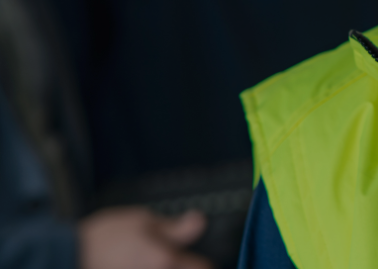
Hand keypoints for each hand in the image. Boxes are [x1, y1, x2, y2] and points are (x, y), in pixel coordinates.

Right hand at [78, 207, 211, 268]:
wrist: (65, 260)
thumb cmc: (100, 241)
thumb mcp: (141, 221)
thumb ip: (174, 227)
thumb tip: (199, 222)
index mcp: (166, 261)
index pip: (204, 268)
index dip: (202, 262)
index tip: (196, 259)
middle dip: (185, 267)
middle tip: (175, 260)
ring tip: (148, 264)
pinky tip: (138, 268)